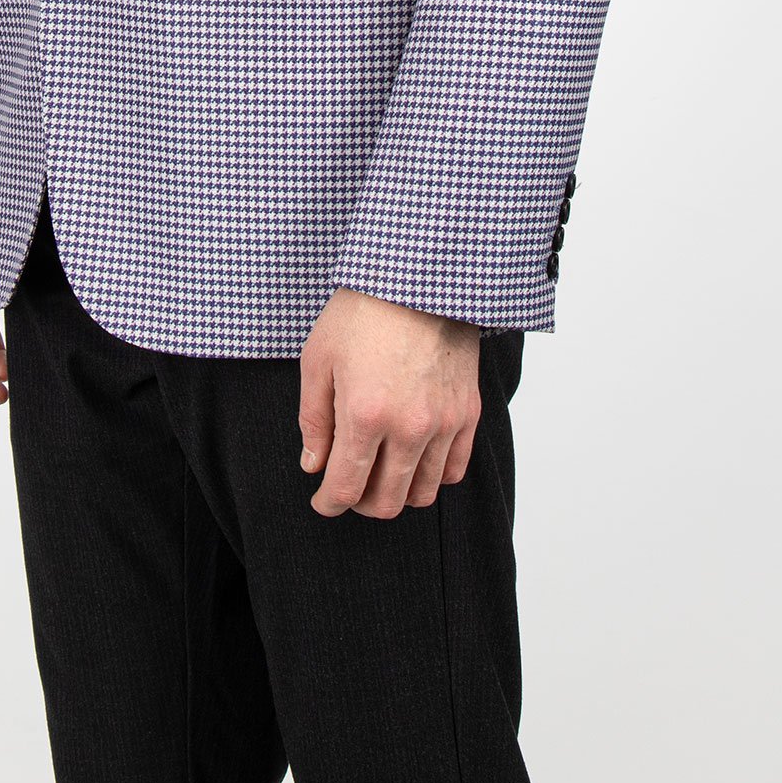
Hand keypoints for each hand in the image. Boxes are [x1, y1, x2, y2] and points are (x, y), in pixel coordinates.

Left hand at [298, 287, 481, 518]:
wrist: (416, 278)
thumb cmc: (362, 311)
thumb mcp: (318, 360)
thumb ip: (313, 420)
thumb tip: (313, 465)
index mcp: (364, 415)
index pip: (346, 487)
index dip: (329, 503)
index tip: (323, 501)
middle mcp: (408, 427)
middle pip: (387, 501)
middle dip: (360, 503)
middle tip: (349, 488)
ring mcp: (444, 422)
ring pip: (422, 493)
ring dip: (397, 493)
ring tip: (380, 473)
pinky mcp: (468, 412)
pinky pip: (454, 469)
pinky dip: (432, 476)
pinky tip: (413, 460)